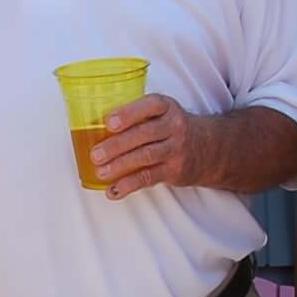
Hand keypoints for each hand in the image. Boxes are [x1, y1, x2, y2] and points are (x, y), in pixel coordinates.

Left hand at [90, 94, 207, 197]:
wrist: (208, 147)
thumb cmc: (169, 127)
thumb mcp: (160, 113)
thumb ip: (134, 116)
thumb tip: (89, 126)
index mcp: (166, 106)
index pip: (150, 106)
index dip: (129, 113)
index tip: (108, 122)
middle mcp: (174, 126)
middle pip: (145, 134)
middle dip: (118, 145)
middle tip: (95, 154)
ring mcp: (176, 149)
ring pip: (146, 157)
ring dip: (120, 166)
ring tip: (101, 172)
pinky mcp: (175, 170)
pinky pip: (149, 178)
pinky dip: (129, 185)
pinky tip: (113, 191)